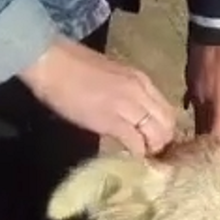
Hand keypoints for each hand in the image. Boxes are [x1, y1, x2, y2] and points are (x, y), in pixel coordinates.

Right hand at [19, 37, 175, 154]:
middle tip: (149, 152)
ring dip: (151, 149)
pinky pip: (135, 142)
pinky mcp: (111, 120)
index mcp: (141, 80)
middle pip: (167, 124)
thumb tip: (134, 116)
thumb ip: (128, 95)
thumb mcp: (113, 77)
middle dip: (162, 142)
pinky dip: (136, 153)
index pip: (168, 110)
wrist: (51, 62)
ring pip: (157, 135)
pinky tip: (129, 157)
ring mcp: (127, 105)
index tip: (154, 140)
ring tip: (140, 156)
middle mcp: (140, 91)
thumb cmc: (74, 66)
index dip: (164, 129)